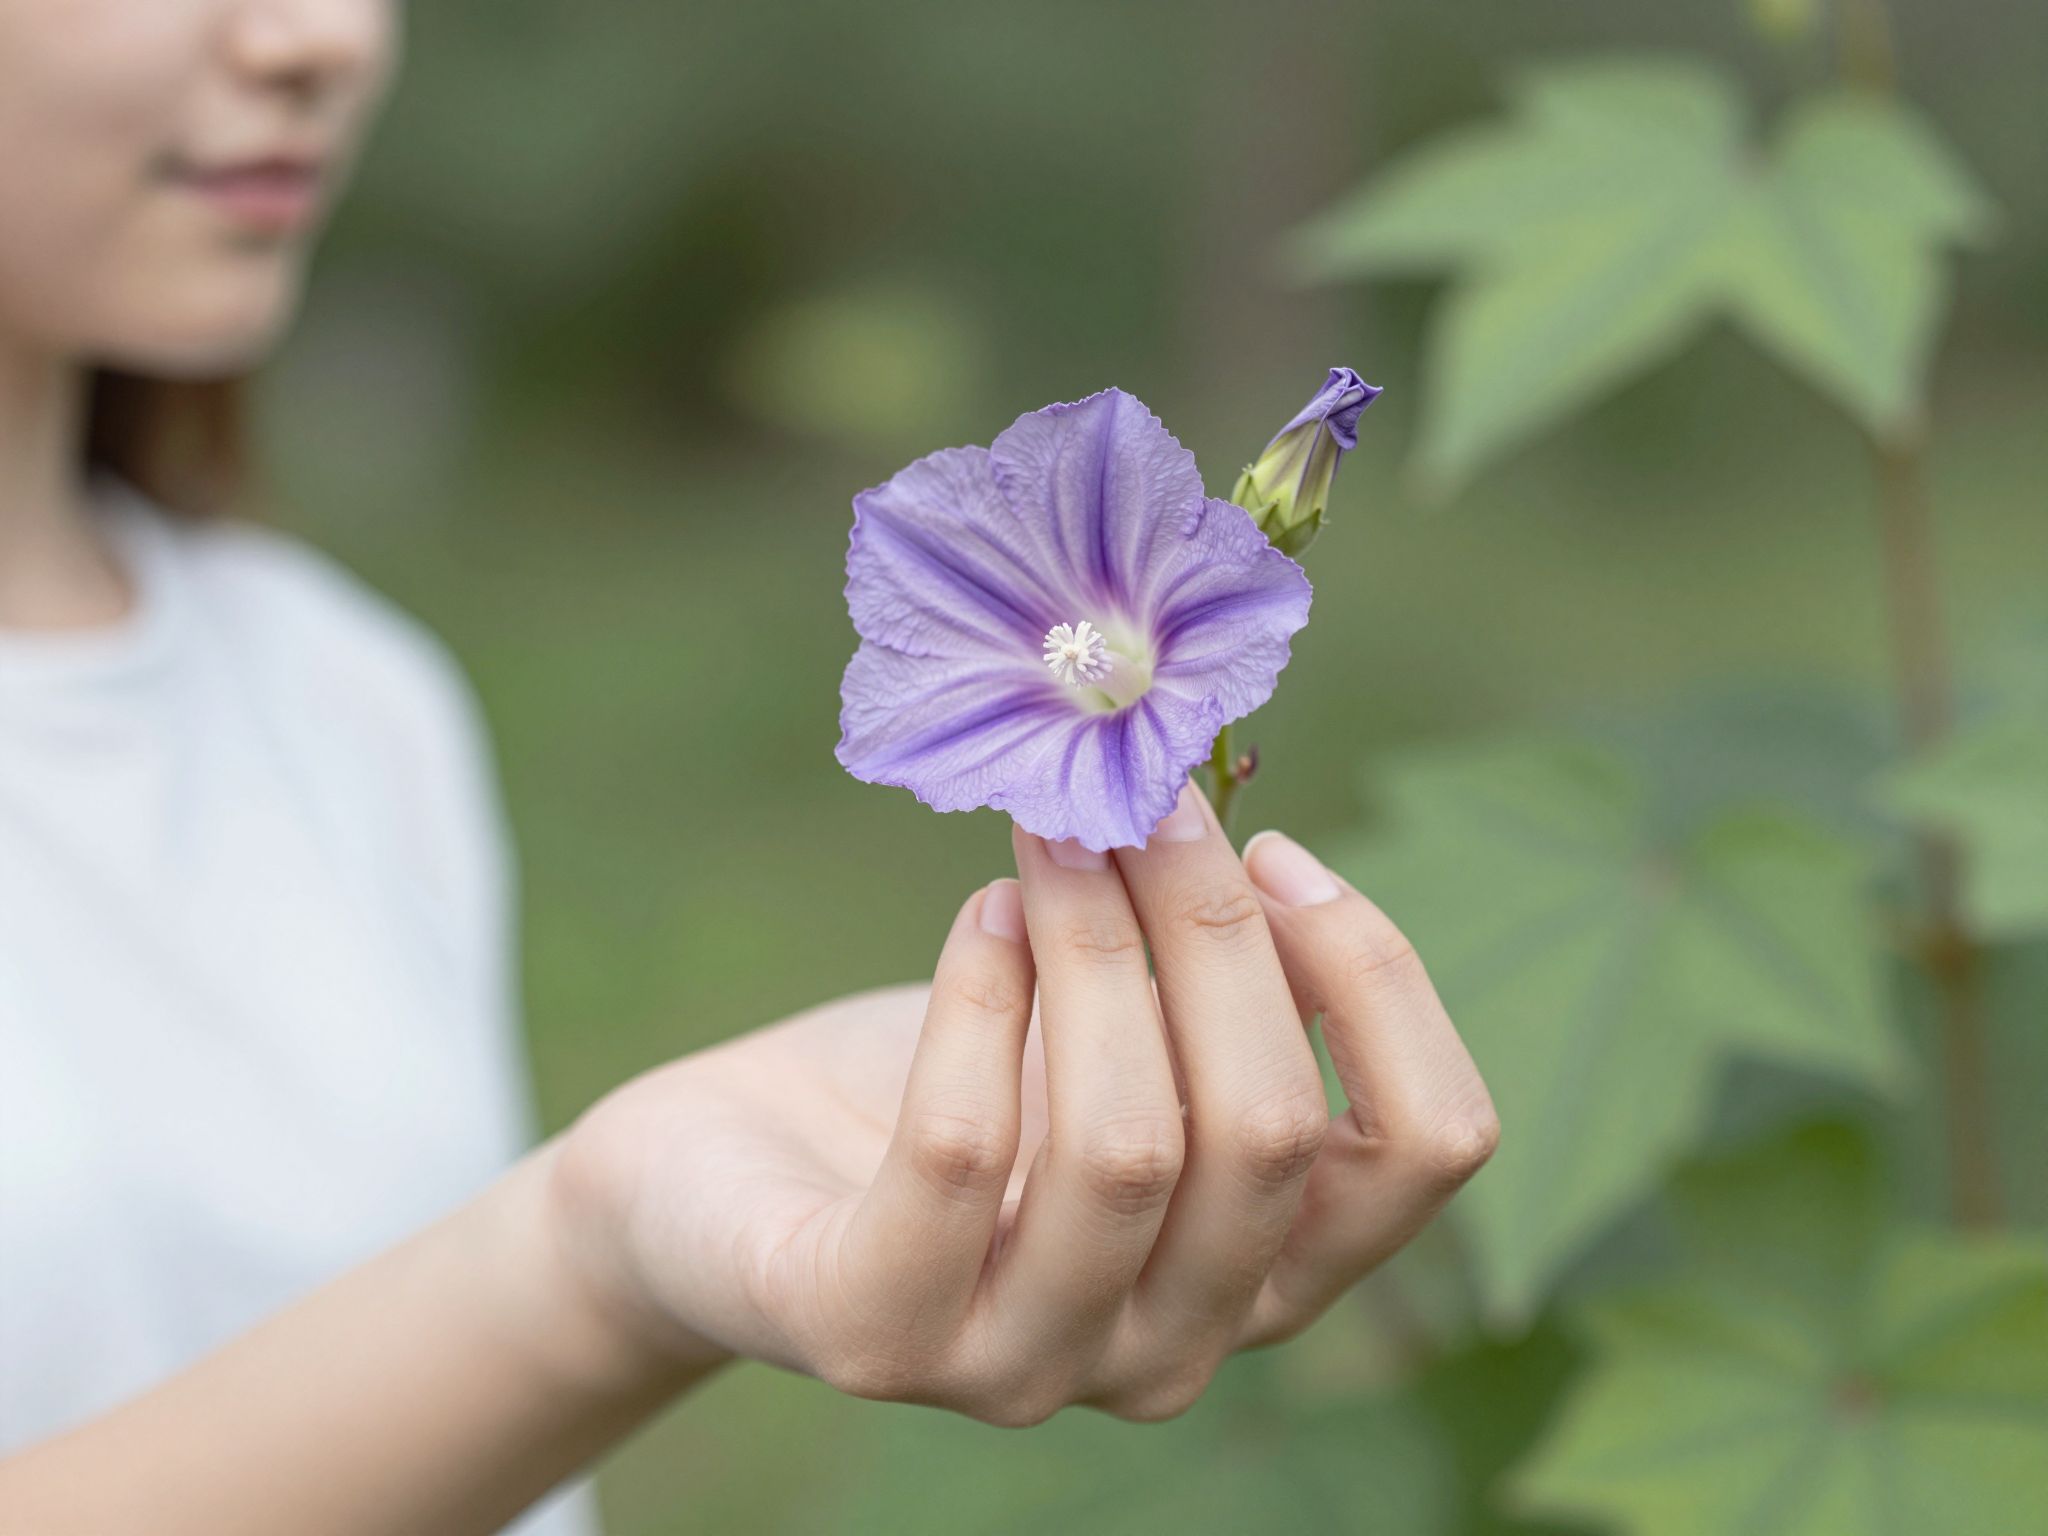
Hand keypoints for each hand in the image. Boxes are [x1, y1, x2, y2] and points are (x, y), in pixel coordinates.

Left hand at [549, 776, 1497, 1423]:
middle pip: (1268, 1133)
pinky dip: (978, 999)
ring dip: (1094, 946)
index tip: (1282, 853)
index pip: (1427, 1151)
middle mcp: (1172, 1350)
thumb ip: (1208, 981)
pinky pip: (960, 1155)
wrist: (724, 1172)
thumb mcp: (1110, 1028)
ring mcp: (1027, 1369)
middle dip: (1211, 929)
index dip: (1378, 982)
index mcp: (1262, 1270)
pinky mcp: (878, 1341)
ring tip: (1047, 838)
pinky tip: (977, 913)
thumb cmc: (947, 1082)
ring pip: (1127, 1148)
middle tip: (1140, 799)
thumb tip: (1264, 850)